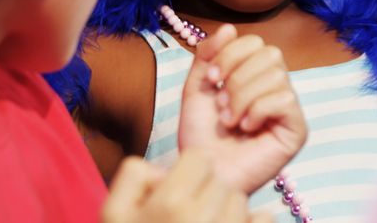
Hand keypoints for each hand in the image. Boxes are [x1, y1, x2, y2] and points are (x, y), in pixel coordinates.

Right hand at [101, 152, 268, 222]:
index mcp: (171, 204)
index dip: (188, 173)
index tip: (176, 194)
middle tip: (184, 221)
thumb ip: (135, 177)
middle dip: (205, 195)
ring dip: (225, 212)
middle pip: (221, 181)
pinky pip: (263, 219)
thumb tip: (165, 170)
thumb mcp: (113, 214)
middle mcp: (204, 219)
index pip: (200, 159)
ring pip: (240, 201)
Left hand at [177, 25, 307, 193]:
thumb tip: (230, 28)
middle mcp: (276, 88)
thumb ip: (208, 55)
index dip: (231, 53)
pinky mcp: (297, 129)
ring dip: (243, 98)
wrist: (202, 172)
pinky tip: (246, 128)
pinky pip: (285, 99)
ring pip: (276, 76)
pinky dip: (258, 111)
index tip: (211, 78)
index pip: (255, 42)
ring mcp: (289, 109)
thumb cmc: (201, 136)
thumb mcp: (197, 88)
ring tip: (230, 120)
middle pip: (271, 53)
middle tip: (221, 102)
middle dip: (238, 76)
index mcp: (254, 75)